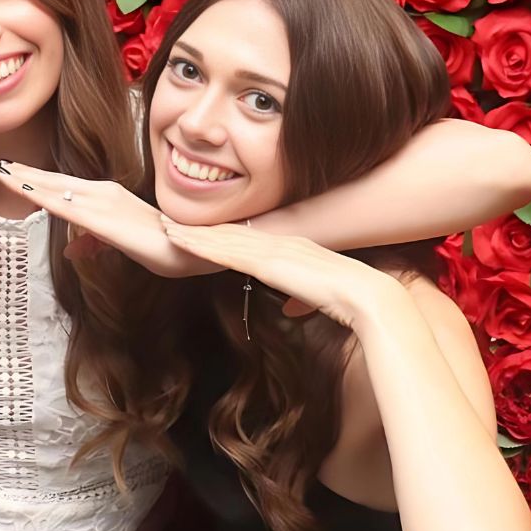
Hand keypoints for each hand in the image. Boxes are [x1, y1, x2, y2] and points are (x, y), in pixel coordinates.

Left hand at [0, 161, 219, 276]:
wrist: (191, 248)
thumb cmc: (163, 245)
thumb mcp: (119, 244)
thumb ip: (93, 243)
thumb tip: (71, 248)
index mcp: (104, 195)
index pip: (61, 185)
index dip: (34, 178)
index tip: (10, 171)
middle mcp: (100, 192)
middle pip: (52, 181)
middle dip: (22, 174)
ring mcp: (100, 203)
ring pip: (52, 189)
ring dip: (23, 181)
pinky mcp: (101, 219)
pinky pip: (63, 206)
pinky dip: (38, 196)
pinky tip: (21, 191)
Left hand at [157, 220, 401, 329]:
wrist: (366, 296)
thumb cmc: (347, 299)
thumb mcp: (316, 298)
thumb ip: (300, 300)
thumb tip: (290, 310)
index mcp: (288, 249)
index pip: (245, 239)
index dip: (219, 235)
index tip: (195, 231)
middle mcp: (275, 243)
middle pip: (227, 233)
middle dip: (197, 229)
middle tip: (167, 220)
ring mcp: (269, 250)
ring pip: (220, 239)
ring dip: (190, 234)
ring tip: (164, 226)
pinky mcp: (264, 261)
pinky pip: (223, 251)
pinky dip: (199, 245)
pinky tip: (179, 240)